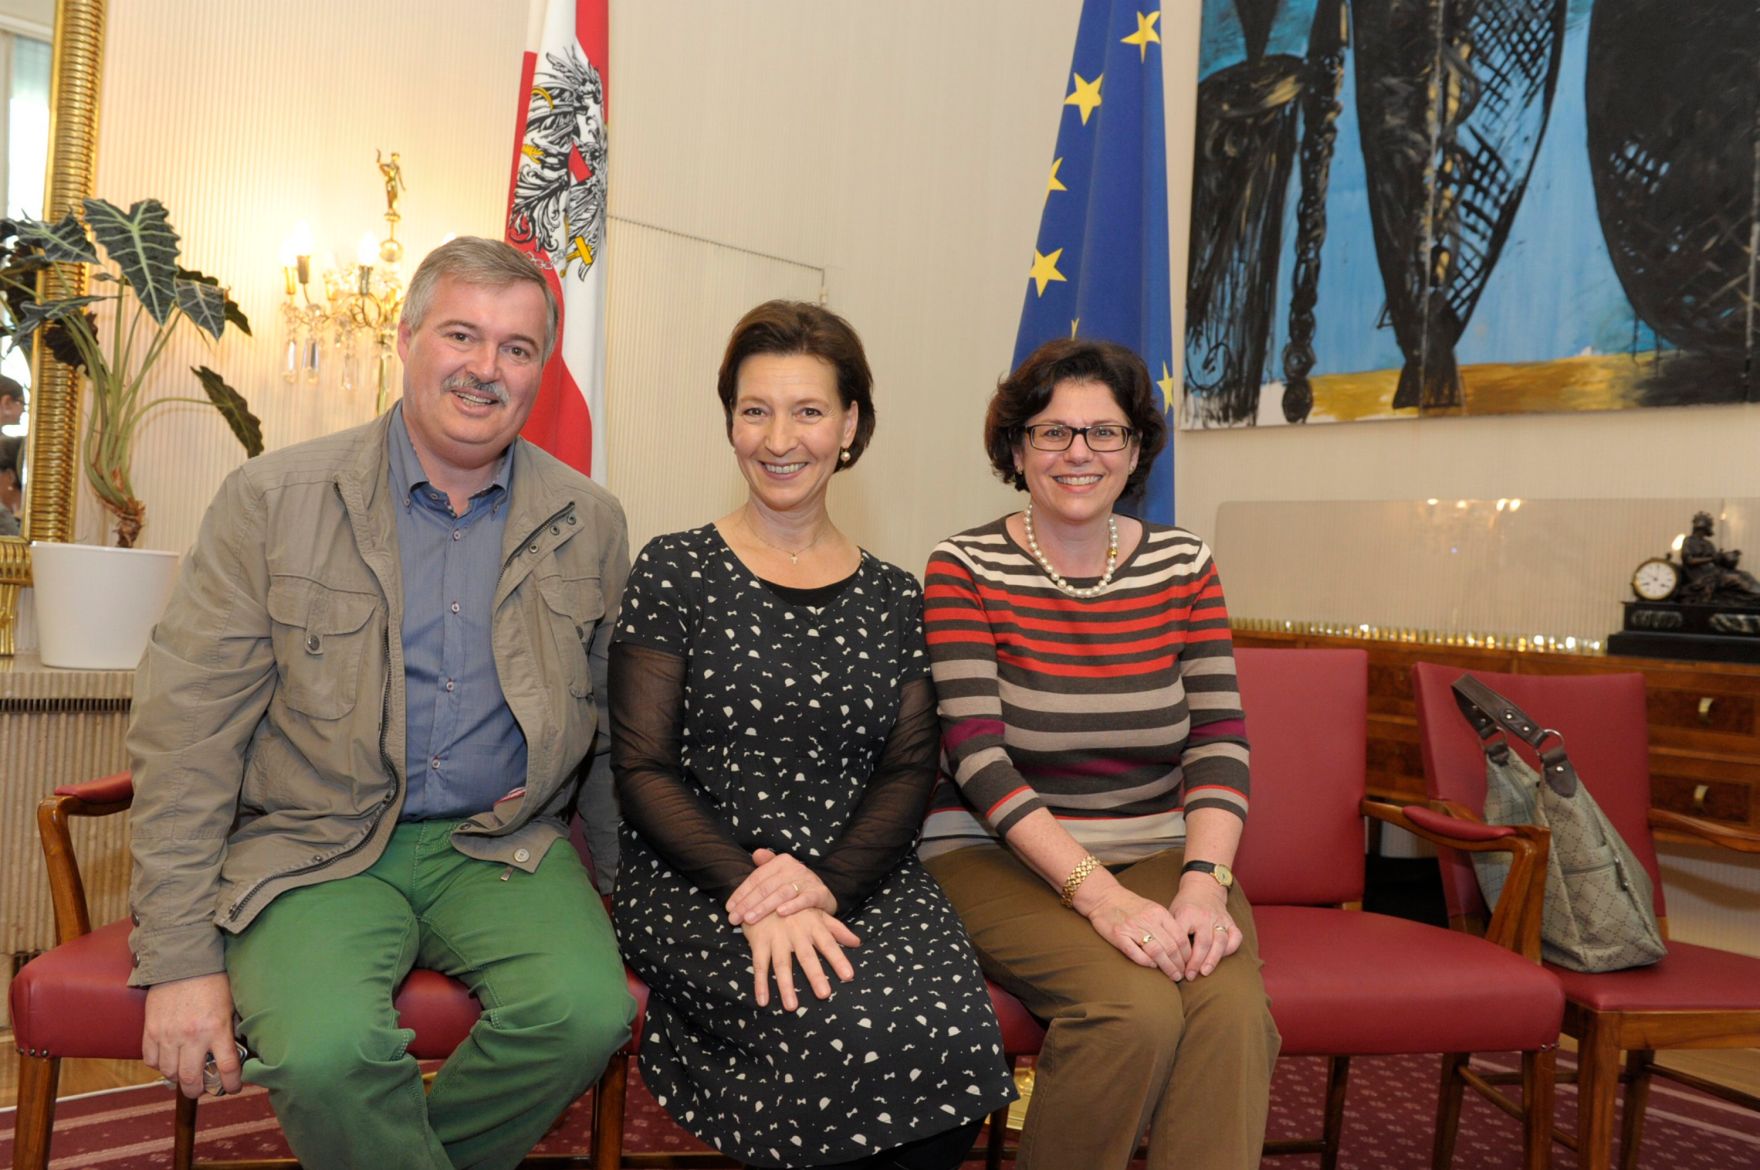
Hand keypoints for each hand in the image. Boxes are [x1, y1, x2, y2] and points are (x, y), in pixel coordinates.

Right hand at [143, 973, 242, 1097]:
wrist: (183, 961)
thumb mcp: (230, 1004)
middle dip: (198, 1090)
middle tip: (202, 1088)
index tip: (232, 1087)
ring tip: (185, 1073)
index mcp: (216, 1029)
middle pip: (191, 1079)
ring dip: (178, 1078)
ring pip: (169, 1073)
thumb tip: (237, 1052)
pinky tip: (168, 1059)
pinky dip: (159, 1064)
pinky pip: (151, 1060)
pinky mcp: (150, 1030)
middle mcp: (191, 1036)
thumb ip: (231, 1029)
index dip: (231, 1084)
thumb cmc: (212, 980)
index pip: (227, 1068)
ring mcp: (168, 1035)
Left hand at [726, 848, 835, 925]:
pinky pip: (805, 900)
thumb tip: (755, 854)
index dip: (741, 893)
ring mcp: (808, 880)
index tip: (729, 908)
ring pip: (781, 893)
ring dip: (764, 907)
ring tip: (750, 919)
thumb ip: (766, 864)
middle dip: (748, 904)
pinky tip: (780, 914)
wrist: (824, 894)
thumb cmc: (796, 885)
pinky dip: (793, 906)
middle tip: (735, 918)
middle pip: (766, 887)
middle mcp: (794, 868)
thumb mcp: (780, 873)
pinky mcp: (819, 893)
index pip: (757, 878)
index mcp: (781, 862)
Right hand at [742, 909, 859, 1010]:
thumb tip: (857, 942)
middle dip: (815, 975)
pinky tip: (763, 1001)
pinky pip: (759, 965)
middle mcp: (796, 932)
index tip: (848, 976)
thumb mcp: (817, 913)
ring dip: (786, 986)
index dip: (838, 959)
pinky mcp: (759, 942)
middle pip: (806, 957)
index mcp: (813, 925)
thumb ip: (837, 929)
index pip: (829, 944)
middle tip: (824, 994)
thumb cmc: (795, 907)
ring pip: (782, 964)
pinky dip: (760, 983)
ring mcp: (776, 937)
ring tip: (792, 1006)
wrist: (763, 892)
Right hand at [1075, 877, 1190, 982]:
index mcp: (1158, 913)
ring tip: (1172, 976)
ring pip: (1156, 952)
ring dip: (1167, 967)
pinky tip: (1153, 967)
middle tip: (1182, 974)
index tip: (1188, 963)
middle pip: (1170, 947)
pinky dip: (1146, 962)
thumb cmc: (1129, 904)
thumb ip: (1164, 924)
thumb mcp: (1152, 908)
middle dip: (1179, 964)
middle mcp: (1147, 920)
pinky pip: (1136, 953)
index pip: (1179, 937)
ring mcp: (1132, 928)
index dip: (1187, 954)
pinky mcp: (1118, 936)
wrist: (1103, 896)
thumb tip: (1180, 945)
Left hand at [1168, 875, 1242, 979]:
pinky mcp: (1230, 921)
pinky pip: (1235, 937)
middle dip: (1196, 962)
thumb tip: (1163, 957)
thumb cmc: (1184, 905)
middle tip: (1189, 976)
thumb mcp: (1172, 913)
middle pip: (1203, 942)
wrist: (1202, 887)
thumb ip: (1171, 932)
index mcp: (1186, 913)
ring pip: (1220, 941)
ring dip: (1213, 959)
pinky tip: (1221, 958)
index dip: (1179, 955)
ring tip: (1205, 972)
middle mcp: (1204, 916)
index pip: (1182, 938)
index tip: (1175, 968)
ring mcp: (1219, 918)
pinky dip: (1230, 949)